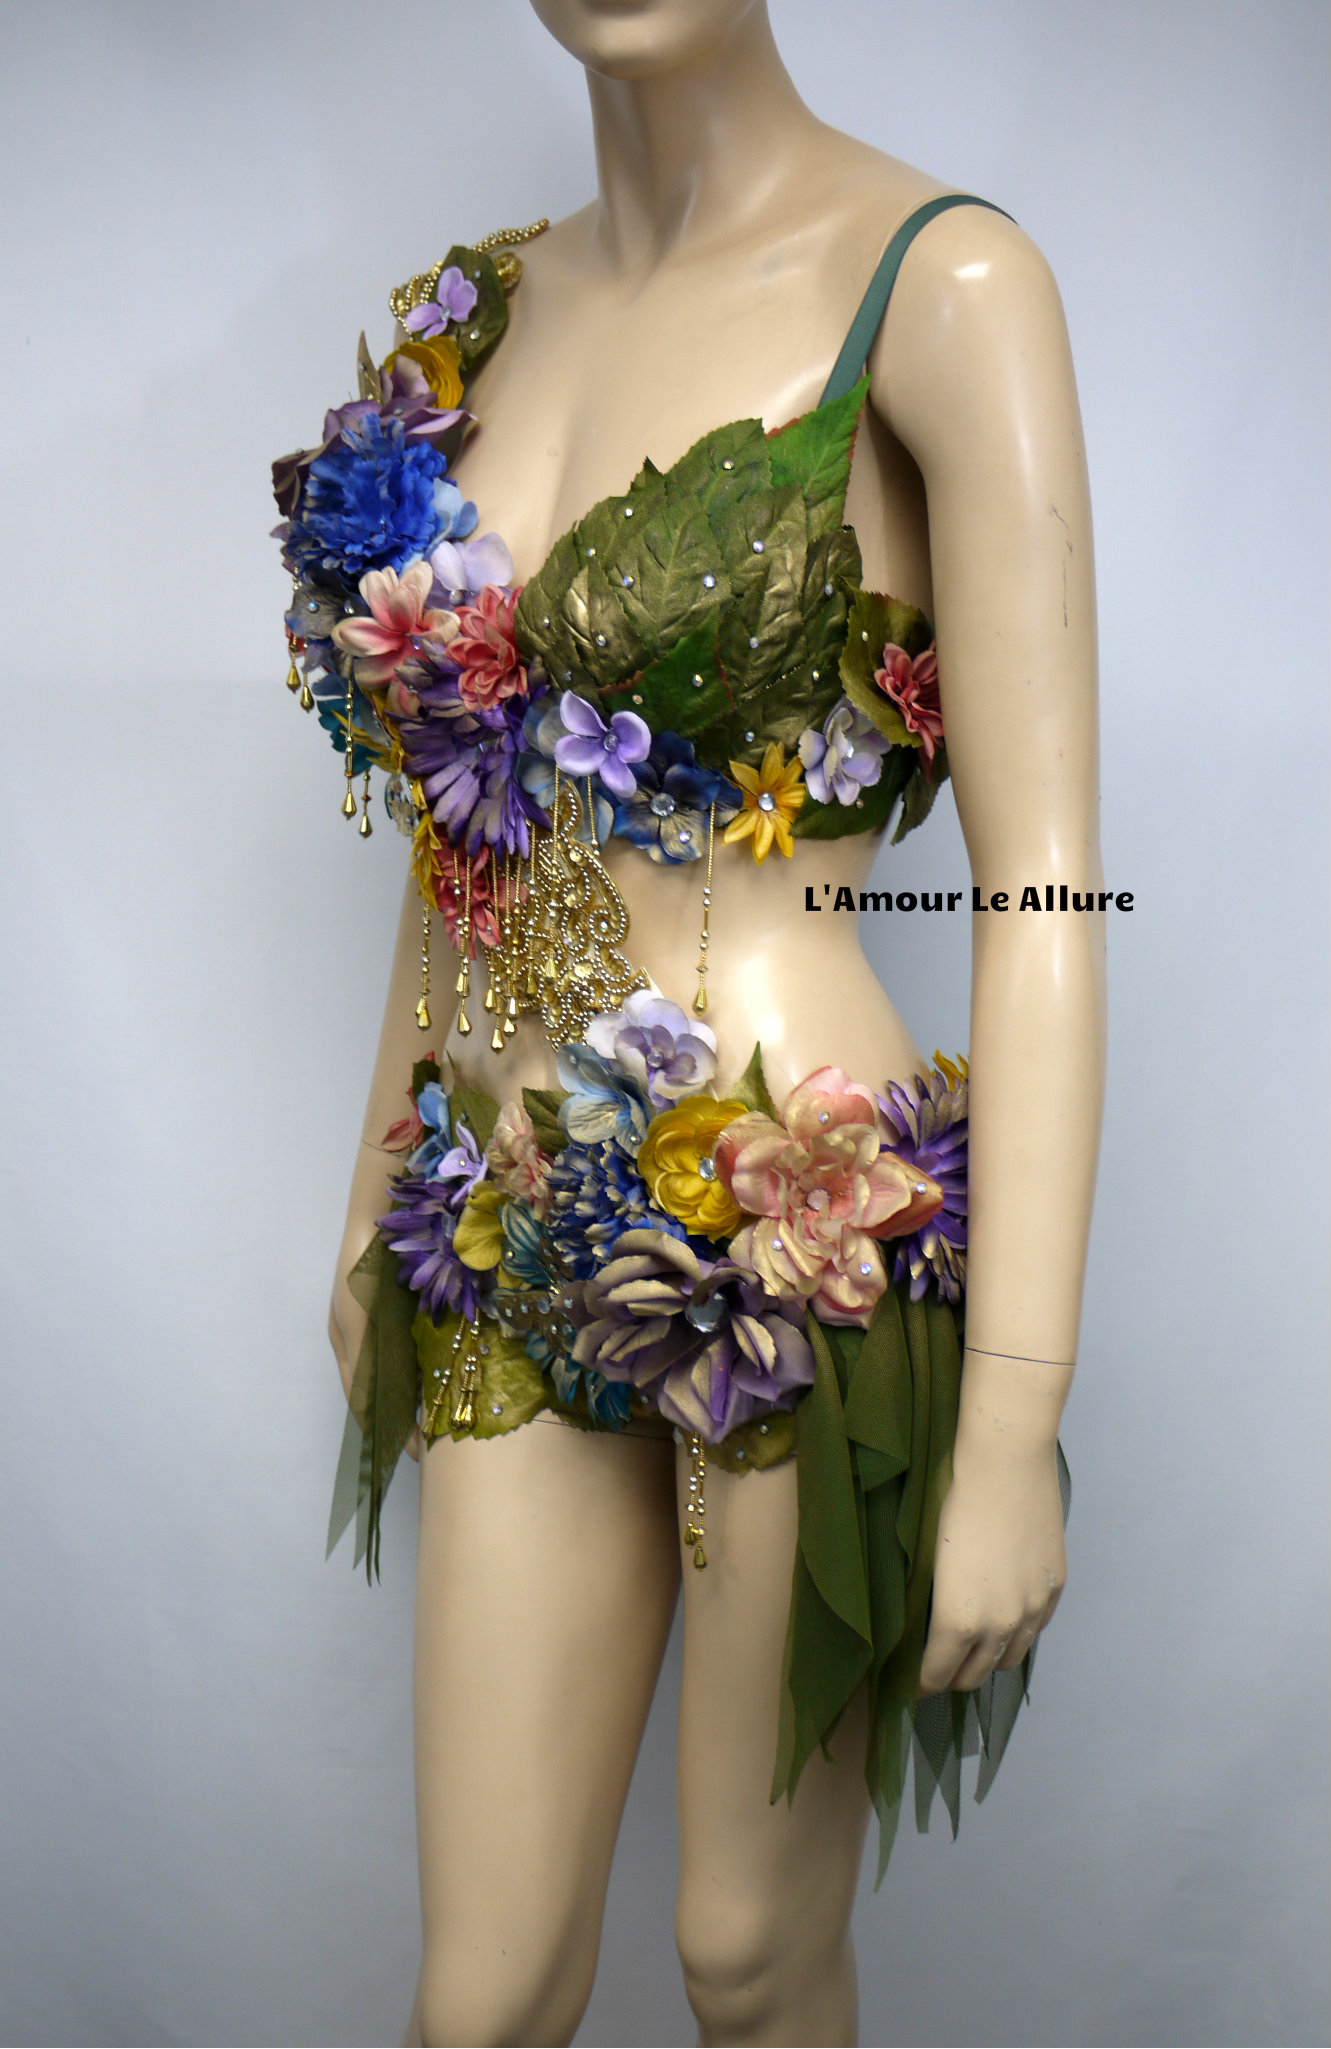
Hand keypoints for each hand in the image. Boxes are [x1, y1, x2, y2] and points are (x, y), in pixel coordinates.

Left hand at [917, 1428, 1066, 1695]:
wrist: (1004, 1464)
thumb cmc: (951, 1502)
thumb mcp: (929, 1561)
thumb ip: (933, 1605)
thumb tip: (928, 1629)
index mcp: (957, 1620)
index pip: (937, 1675)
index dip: (922, 1683)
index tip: (913, 1682)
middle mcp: (999, 1626)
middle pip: (974, 1676)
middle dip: (952, 1676)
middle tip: (938, 1665)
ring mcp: (1032, 1610)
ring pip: (1009, 1659)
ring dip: (987, 1660)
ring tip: (972, 1647)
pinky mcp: (1053, 1589)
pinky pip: (1035, 1630)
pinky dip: (1017, 1633)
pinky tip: (1004, 1619)